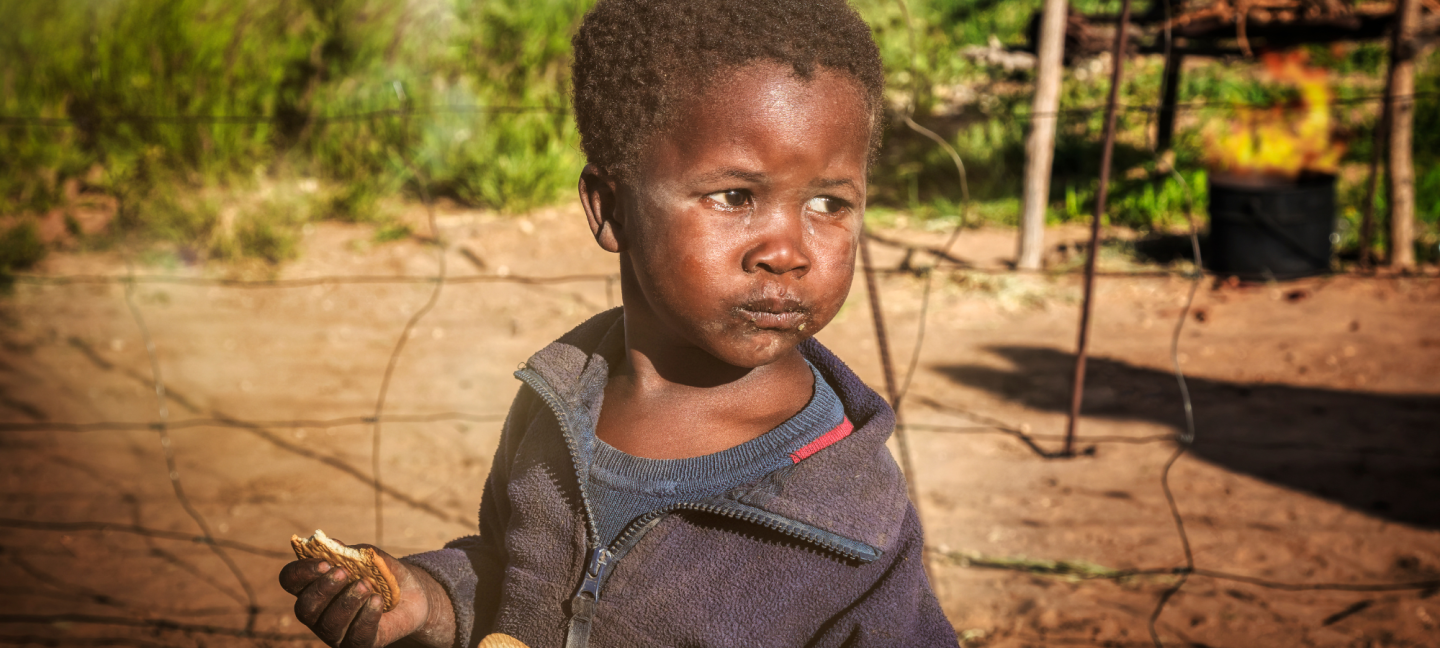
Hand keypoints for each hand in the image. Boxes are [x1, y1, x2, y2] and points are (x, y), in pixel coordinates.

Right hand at [279, 543, 453, 647]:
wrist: (413, 593)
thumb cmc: (381, 573)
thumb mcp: (368, 557)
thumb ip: (350, 552)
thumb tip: (333, 545)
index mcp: (313, 586)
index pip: (291, 580)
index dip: (301, 572)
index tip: (324, 562)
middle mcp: (318, 613)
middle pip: (305, 607)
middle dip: (323, 589)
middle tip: (343, 572)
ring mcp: (336, 632)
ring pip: (329, 624)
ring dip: (346, 602)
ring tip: (365, 585)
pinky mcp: (358, 644)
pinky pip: (356, 636)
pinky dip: (366, 616)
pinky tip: (378, 600)